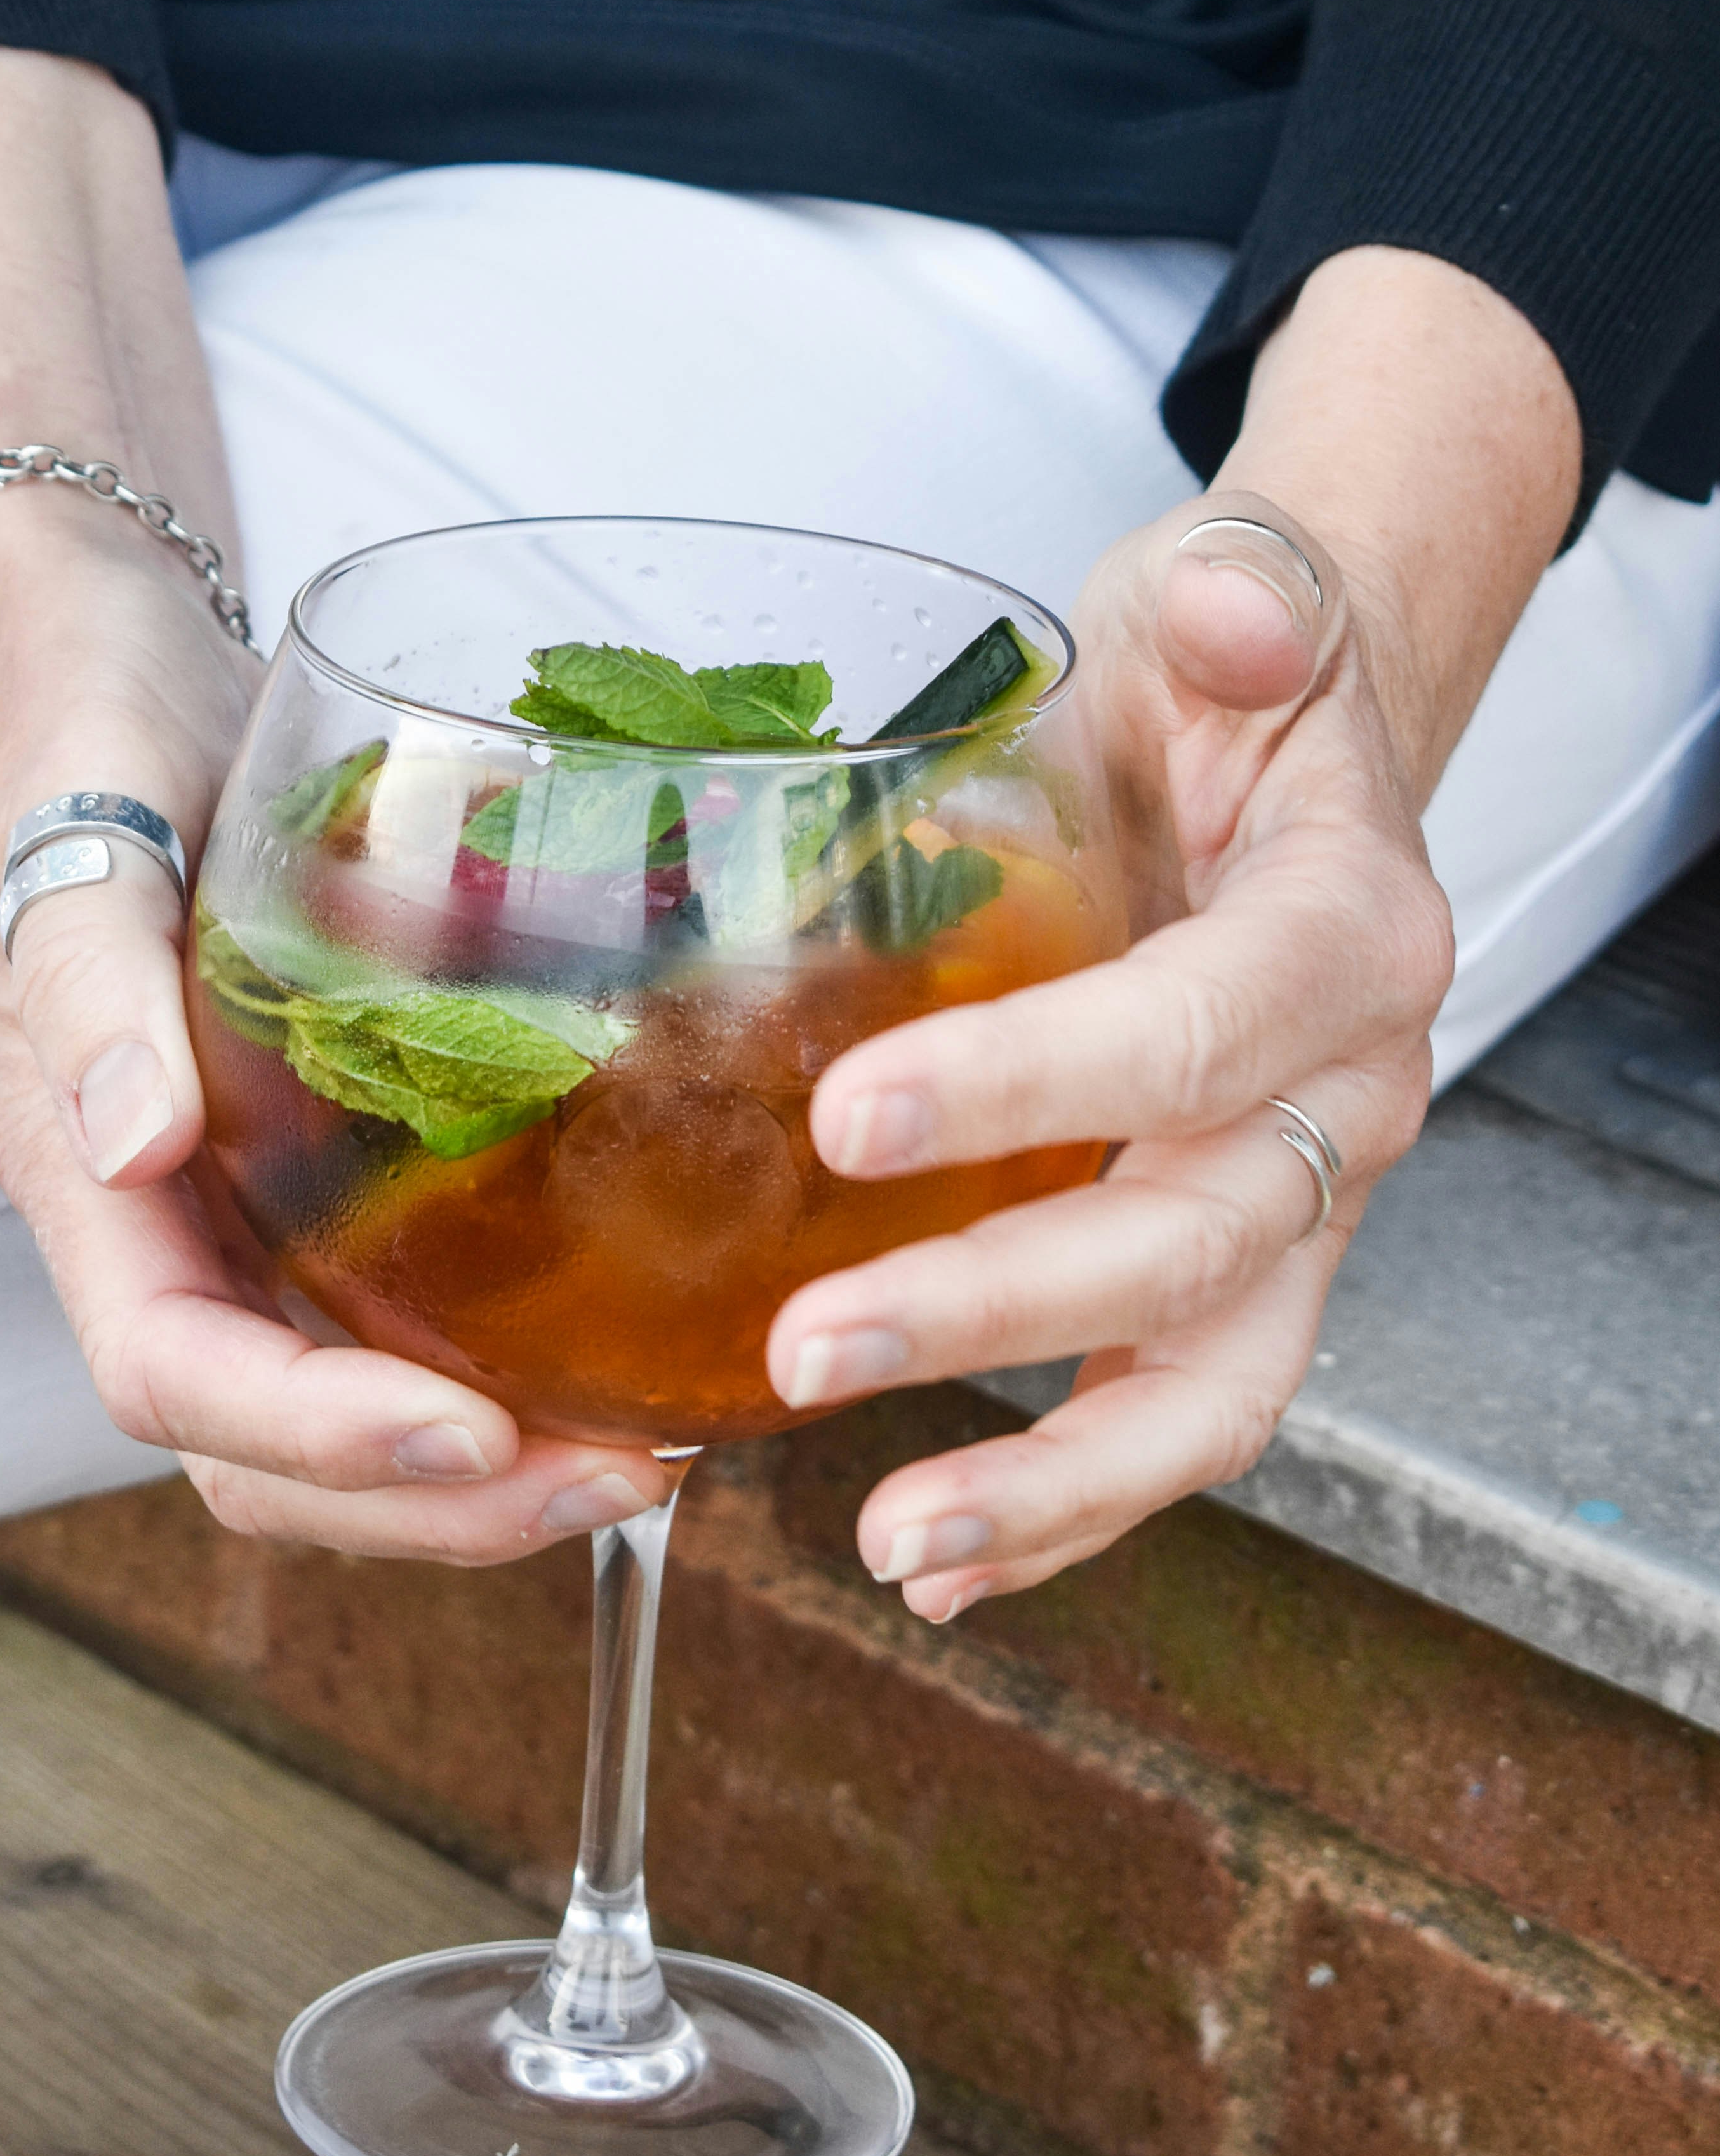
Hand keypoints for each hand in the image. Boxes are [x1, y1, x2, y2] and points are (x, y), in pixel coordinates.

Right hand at [0, 575, 669, 1559]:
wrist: (97, 667)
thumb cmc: (74, 733)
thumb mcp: (72, 827)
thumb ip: (87, 978)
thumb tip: (131, 1142)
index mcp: (80, 1175)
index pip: (172, 1374)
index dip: (316, 1436)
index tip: (472, 1435)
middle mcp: (161, 1221)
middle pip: (268, 1450)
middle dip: (437, 1502)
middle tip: (626, 1477)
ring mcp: (243, 1204)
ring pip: (344, 1402)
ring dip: (487, 1465)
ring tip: (654, 1452)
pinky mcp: (322, 1161)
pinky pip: (401, 1305)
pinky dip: (507, 1357)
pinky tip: (628, 1344)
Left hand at [762, 246, 1580, 1618]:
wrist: (1292, 757)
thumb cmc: (1229, 694)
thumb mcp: (1233, 604)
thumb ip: (1244, 601)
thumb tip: (1220, 599)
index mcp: (1350, 936)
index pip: (1196, 1031)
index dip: (1032, 1083)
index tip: (850, 1119)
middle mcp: (1350, 1096)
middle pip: (1193, 1241)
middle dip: (996, 1310)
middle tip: (805, 1350)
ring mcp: (1301, 1204)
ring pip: (1213, 1385)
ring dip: (1051, 1478)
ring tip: (891, 1541)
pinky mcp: (1239, 1269)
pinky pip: (1177, 1415)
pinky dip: (1066, 1505)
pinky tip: (939, 1556)